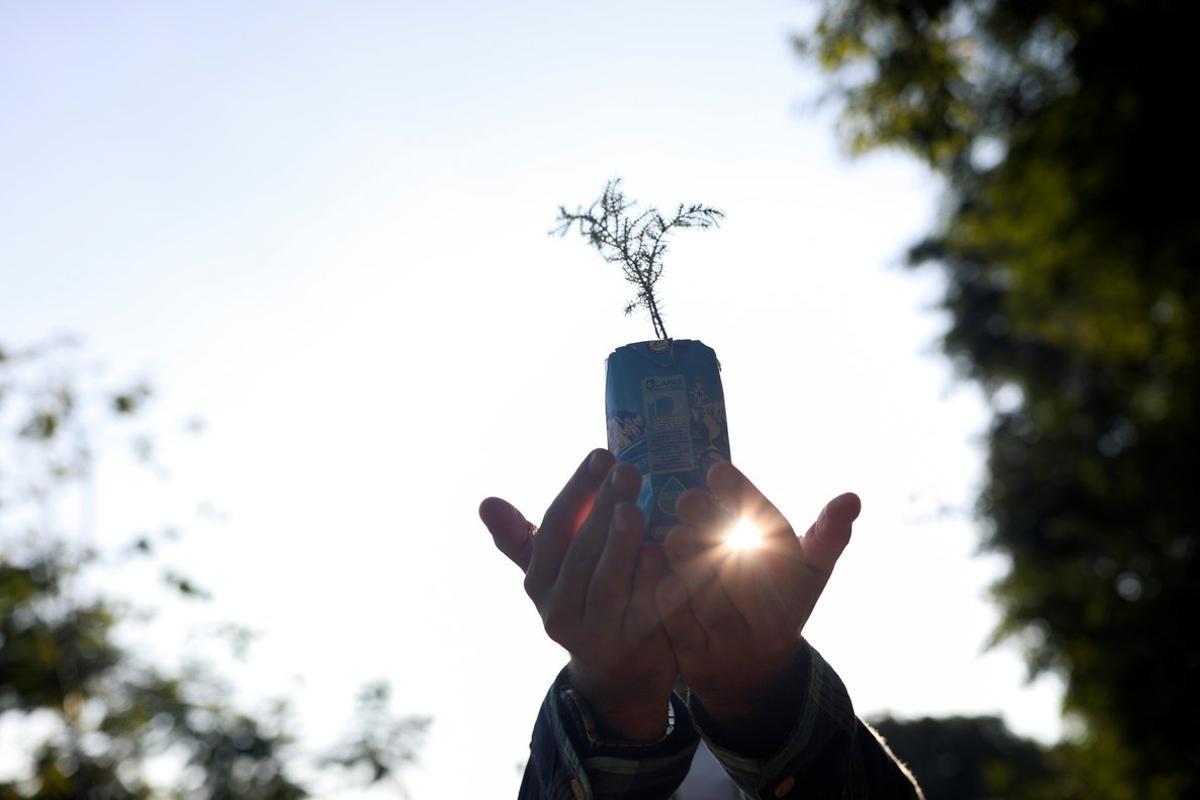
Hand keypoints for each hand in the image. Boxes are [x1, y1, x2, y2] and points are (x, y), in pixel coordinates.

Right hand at [479, 449, 676, 741]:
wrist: (621, 676)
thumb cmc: (588, 602)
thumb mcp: (553, 575)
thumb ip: (524, 538)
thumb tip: (485, 502)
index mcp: (540, 582)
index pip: (556, 527)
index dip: (578, 490)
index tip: (602, 454)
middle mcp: (560, 610)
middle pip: (582, 553)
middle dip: (604, 509)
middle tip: (628, 470)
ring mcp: (595, 634)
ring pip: (608, 584)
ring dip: (621, 545)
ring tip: (637, 508)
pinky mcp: (631, 650)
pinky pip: (642, 612)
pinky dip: (652, 583)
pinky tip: (664, 553)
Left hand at [654, 462, 858, 749]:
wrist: (755, 682)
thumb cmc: (780, 606)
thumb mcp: (809, 577)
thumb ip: (827, 537)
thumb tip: (852, 498)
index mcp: (798, 590)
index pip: (775, 538)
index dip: (746, 501)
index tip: (718, 469)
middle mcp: (769, 622)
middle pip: (742, 571)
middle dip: (711, 529)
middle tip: (685, 496)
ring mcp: (732, 645)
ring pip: (708, 601)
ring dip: (685, 562)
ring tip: (670, 530)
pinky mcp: (697, 661)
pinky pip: (677, 626)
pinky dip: (662, 592)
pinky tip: (648, 562)